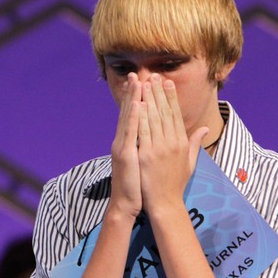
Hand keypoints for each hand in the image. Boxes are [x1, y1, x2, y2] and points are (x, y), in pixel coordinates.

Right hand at [108, 73, 142, 219]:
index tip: (144, 82)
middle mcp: (122, 141)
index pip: (134, 116)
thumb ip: (149, 148)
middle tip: (138, 73)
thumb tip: (155, 139)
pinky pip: (130, 133)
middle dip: (134, 92)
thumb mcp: (144, 163)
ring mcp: (122, 146)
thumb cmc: (137, 186)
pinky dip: (133, 117)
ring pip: (128, 118)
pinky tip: (137, 104)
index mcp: (128, 142)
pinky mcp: (125, 154)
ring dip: (133, 98)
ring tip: (137, 80)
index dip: (138, 99)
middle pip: (129, 112)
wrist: (125, 204)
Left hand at [137, 74, 207, 216]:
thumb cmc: (175, 184)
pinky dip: (140, 117)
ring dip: (148, 99)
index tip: (166, 82)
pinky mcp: (147, 155)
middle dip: (158, 92)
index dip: (171, 97)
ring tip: (144, 83)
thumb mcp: (190, 162)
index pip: (175, 114)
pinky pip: (143, 132)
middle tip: (153, 75)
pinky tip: (137, 104)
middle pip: (165, 112)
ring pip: (153, 118)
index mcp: (181, 142)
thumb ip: (195, 143)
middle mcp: (172, 142)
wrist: (165, 203)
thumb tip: (203, 129)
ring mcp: (159, 148)